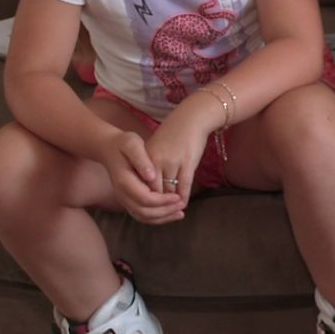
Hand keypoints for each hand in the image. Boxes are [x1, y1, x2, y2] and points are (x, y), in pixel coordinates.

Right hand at [94, 128, 184, 223]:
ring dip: (162, 218)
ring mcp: (124, 199)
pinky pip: (142, 214)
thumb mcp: (132, 144)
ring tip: (180, 212)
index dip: (163, 201)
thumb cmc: (123, 144)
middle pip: (144, 212)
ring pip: (143, 217)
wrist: (109, 148)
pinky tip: (170, 212)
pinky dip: (157, 217)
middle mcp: (122, 194)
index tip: (178, 197)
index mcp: (124, 181)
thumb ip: (141, 159)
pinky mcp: (128, 200)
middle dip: (165, 211)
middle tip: (182, 206)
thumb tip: (151, 176)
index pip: (145, 198)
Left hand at [147, 93, 222, 209]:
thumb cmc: (174, 133)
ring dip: (171, 203)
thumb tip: (148, 184)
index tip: (148, 207)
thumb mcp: (156, 148)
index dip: (145, 198)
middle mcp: (156, 162)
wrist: (191, 118)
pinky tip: (183, 203)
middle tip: (161, 214)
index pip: (142, 185)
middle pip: (154, 191)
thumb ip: (150, 165)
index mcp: (146, 158)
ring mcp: (171, 163)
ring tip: (173, 211)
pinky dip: (183, 197)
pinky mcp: (186, 163)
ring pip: (169, 191)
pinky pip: (183, 186)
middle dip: (157, 205)